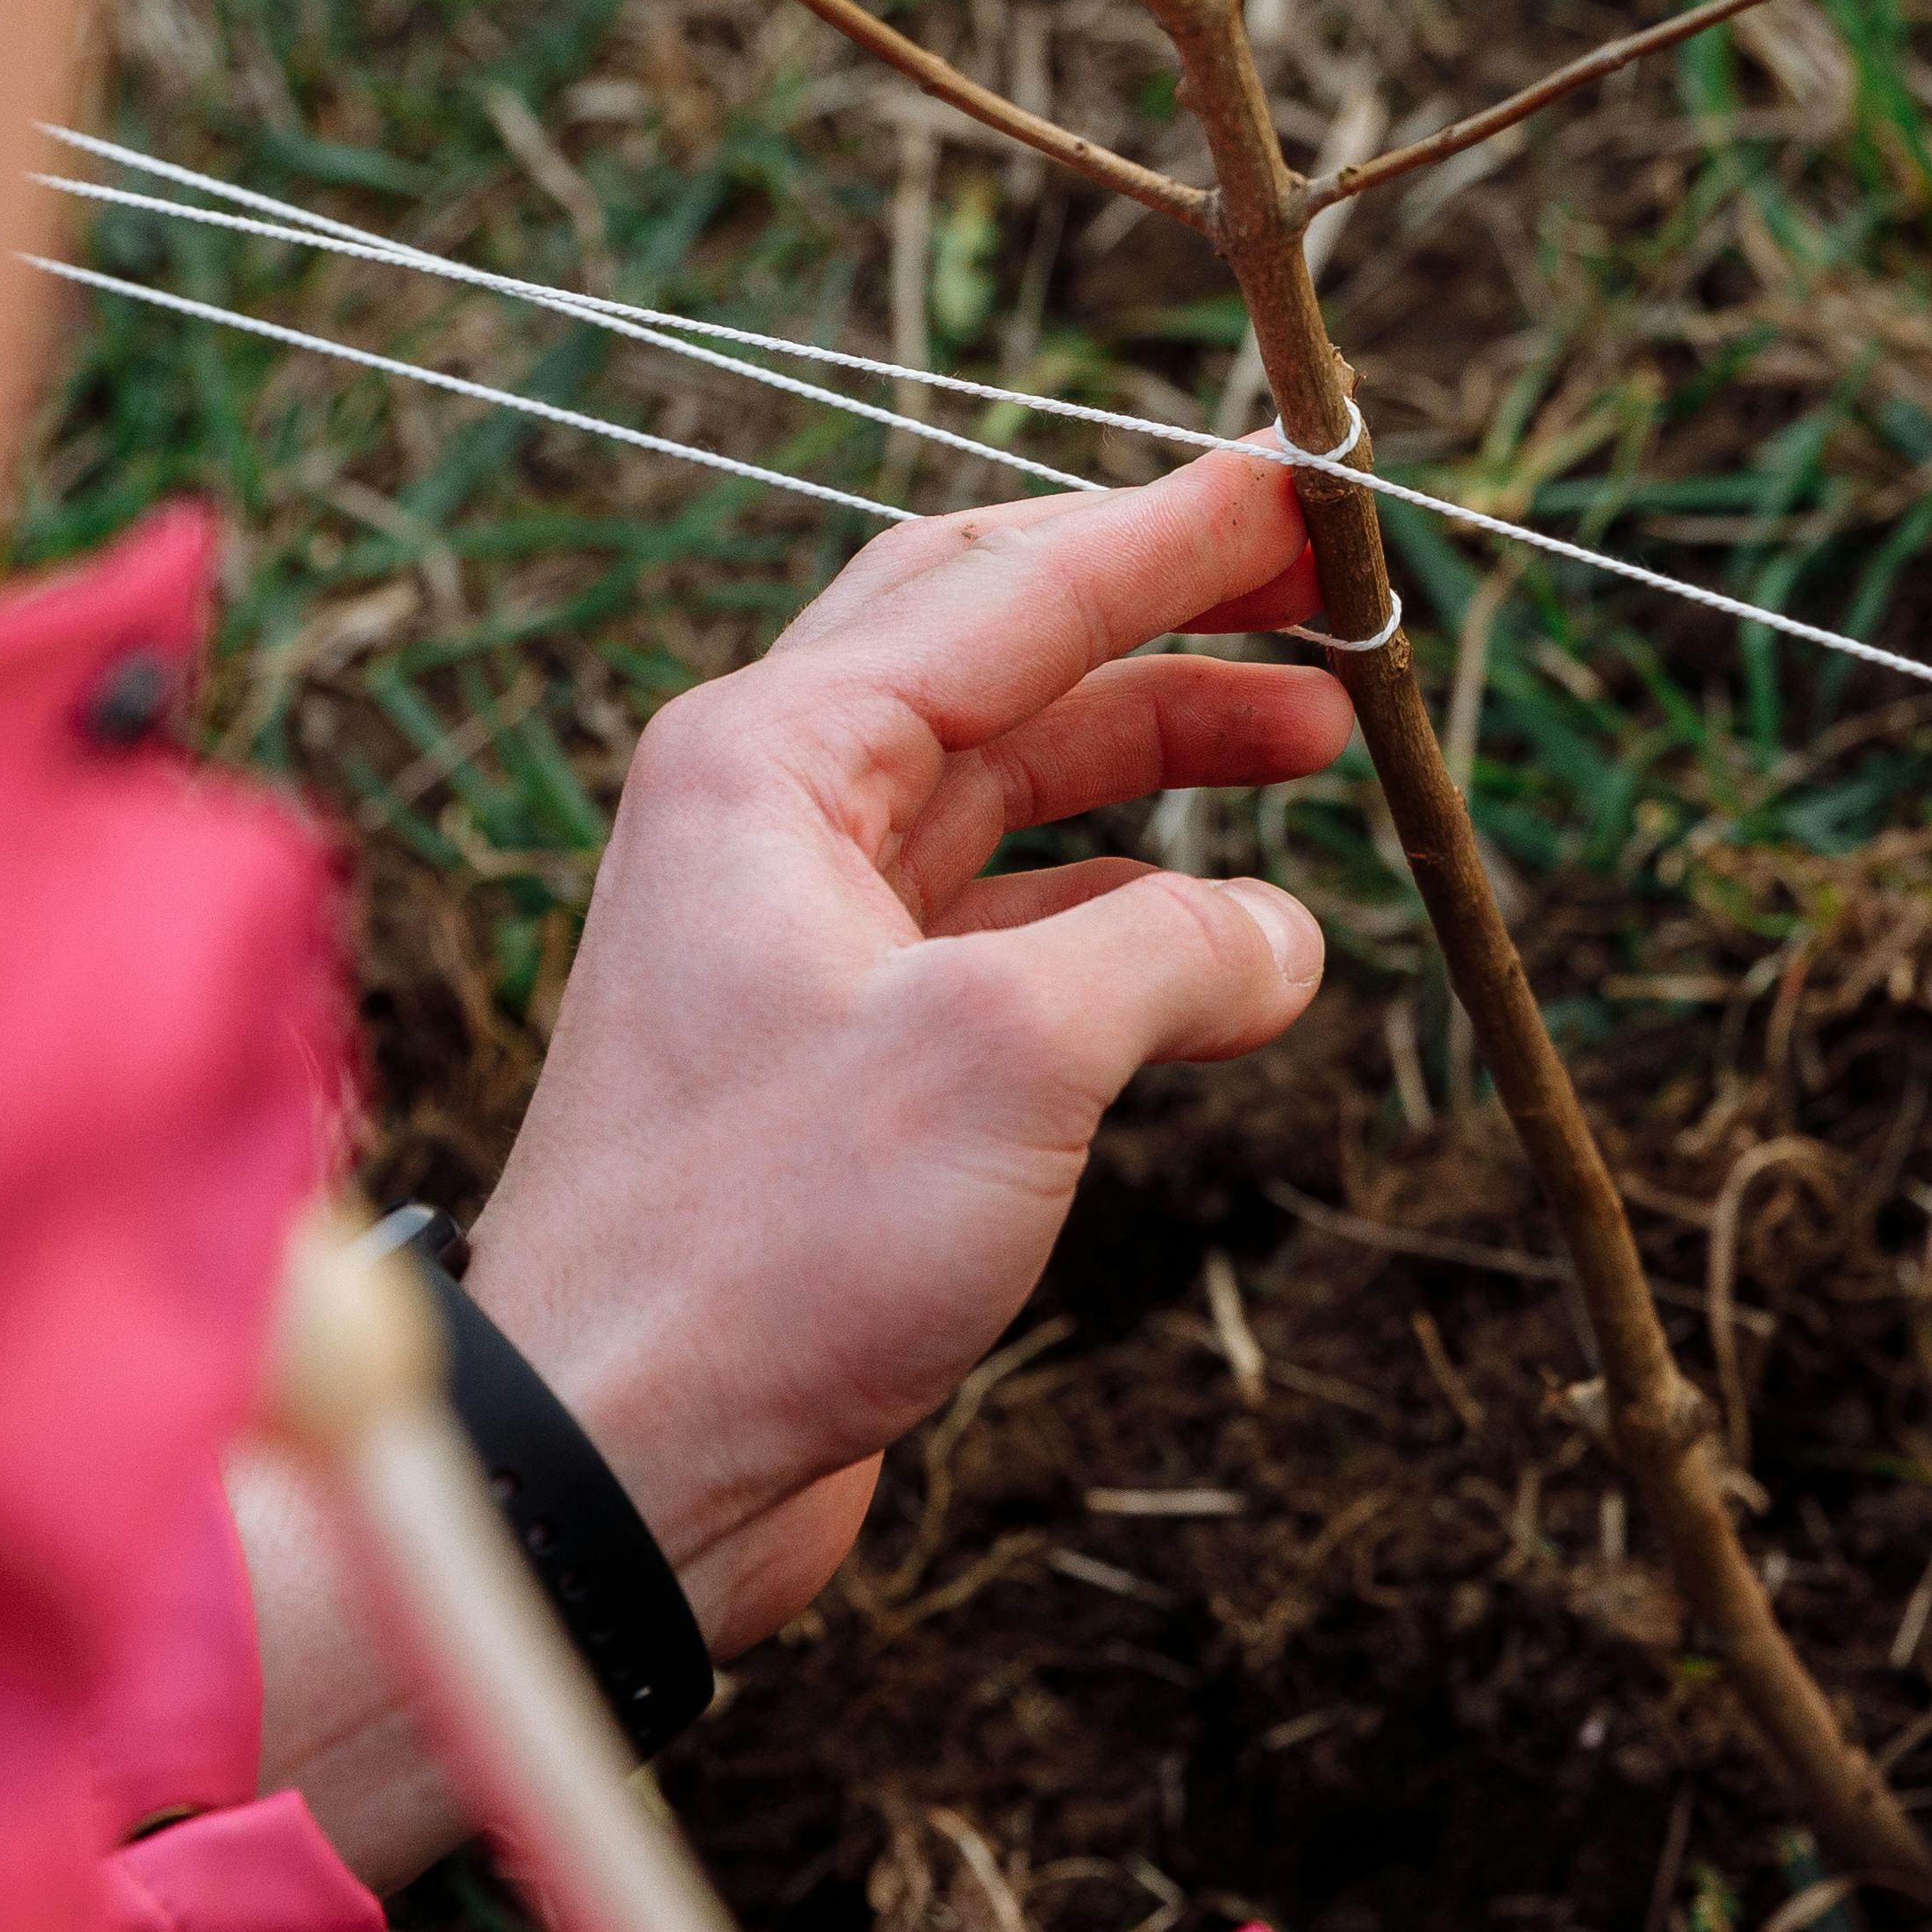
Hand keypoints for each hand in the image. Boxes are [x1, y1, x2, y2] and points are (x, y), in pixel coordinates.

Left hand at [242, 450, 1355, 1865]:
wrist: (614, 1451)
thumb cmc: (766, 1242)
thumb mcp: (1011, 1058)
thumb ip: (1170, 952)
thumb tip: (1280, 937)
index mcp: (772, 759)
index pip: (1010, 588)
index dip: (1177, 531)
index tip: (1309, 480)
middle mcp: (769, 814)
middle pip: (994, 647)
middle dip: (1164, 609)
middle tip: (1317, 585)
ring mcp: (798, 928)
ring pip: (1010, 782)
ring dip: (1158, 753)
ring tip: (1317, 740)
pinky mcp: (837, 1046)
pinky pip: (1005, 918)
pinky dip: (1124, 910)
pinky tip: (1231, 941)